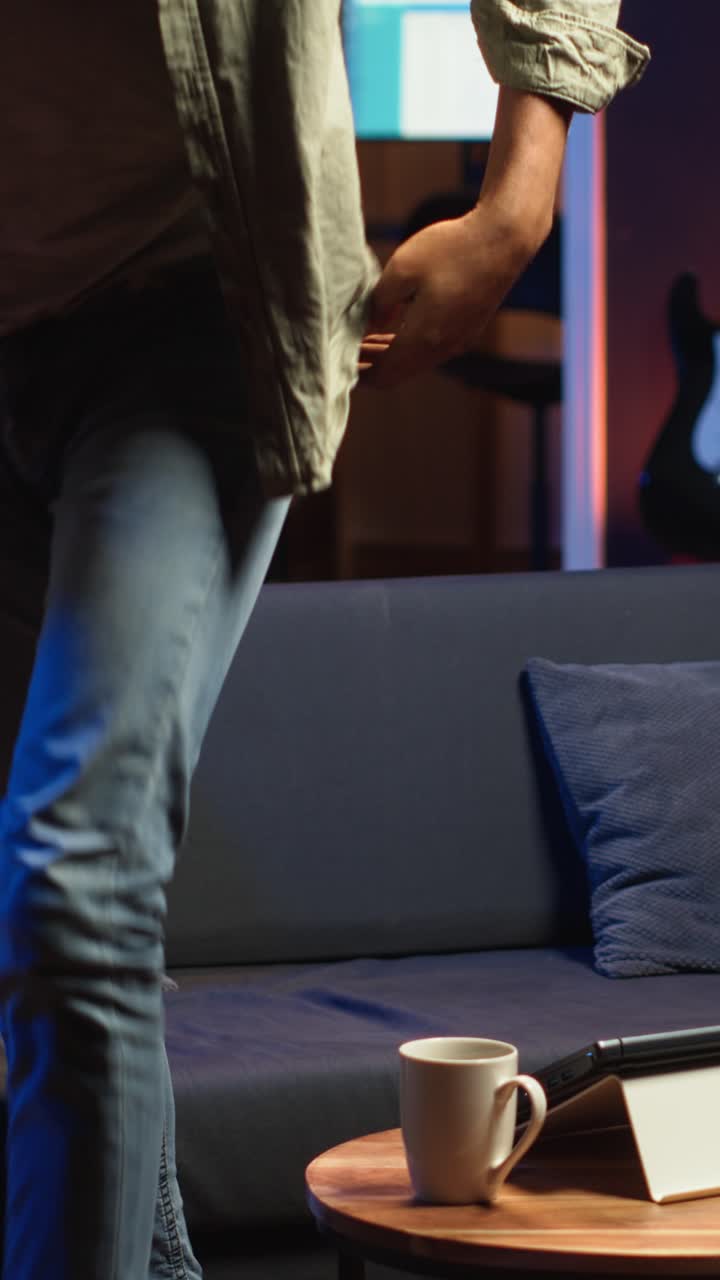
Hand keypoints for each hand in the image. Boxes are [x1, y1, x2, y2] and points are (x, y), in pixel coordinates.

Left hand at [359, 202, 545, 388]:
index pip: (383, 376)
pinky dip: (407, 344)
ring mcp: (458, 341)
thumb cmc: (451, 249)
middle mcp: (442, 349)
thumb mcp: (400, 270)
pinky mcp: (467, 329)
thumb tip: (367, 327)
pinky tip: (394, 326)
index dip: (358, 375)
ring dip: (389, 354)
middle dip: (370, 365)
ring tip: (363, 339)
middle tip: (345, 350)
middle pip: (398, 373)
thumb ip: (378, 304)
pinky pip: (430, 349)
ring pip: (414, 361)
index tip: (338, 363)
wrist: (505, 238)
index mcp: (423, 340)